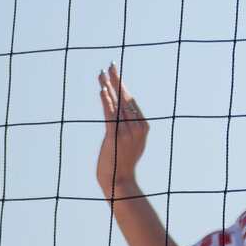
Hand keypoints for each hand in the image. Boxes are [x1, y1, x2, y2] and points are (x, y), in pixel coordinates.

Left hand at [97, 63, 148, 192]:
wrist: (119, 181)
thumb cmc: (123, 163)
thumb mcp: (132, 143)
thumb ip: (130, 128)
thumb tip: (123, 114)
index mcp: (143, 127)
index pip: (132, 101)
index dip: (123, 85)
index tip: (116, 72)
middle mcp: (137, 127)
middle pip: (125, 97)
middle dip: (117, 79)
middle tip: (110, 64)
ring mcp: (127, 132)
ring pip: (116, 103)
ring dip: (108, 86)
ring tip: (102, 72)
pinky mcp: (114, 137)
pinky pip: (109, 115)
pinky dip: (106, 101)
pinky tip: (101, 90)